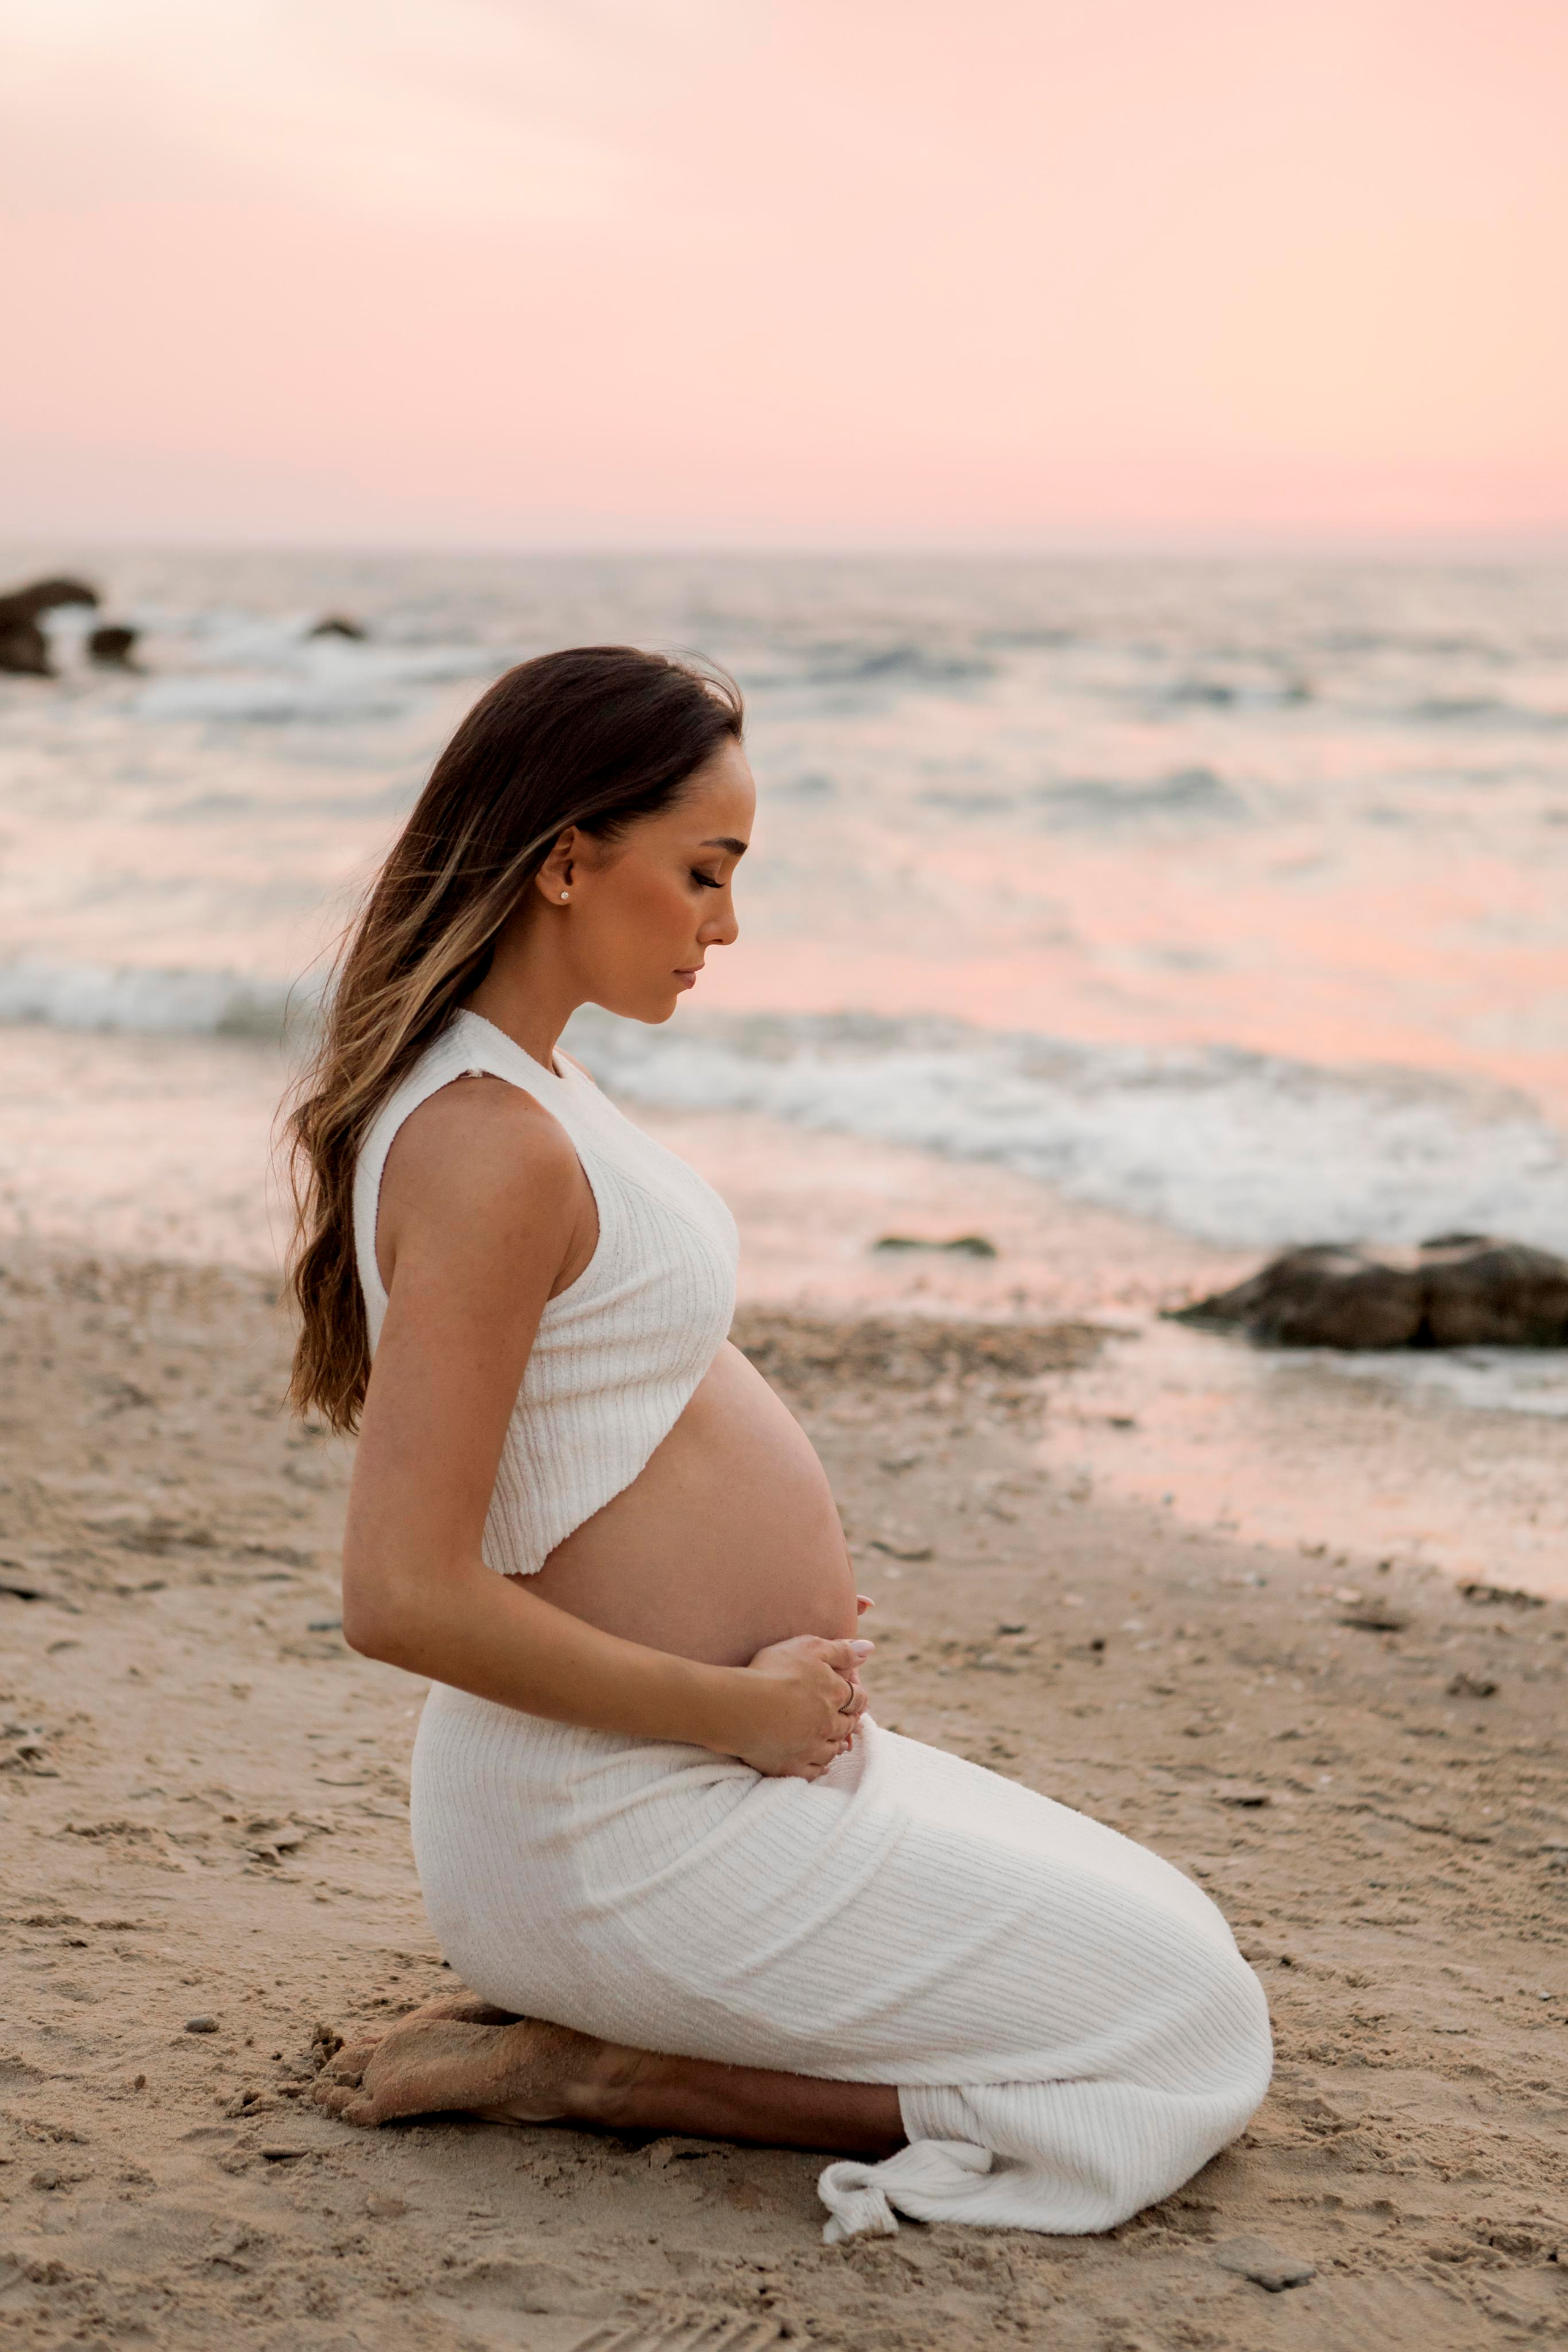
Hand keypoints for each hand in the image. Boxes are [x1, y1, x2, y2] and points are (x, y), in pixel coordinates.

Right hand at [730, 1634, 872, 1779]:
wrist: (741, 1707)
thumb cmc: (772, 1671)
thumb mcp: (809, 1647)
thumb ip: (840, 1649)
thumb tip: (868, 1649)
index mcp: (835, 1695)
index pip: (857, 1698)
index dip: (857, 1697)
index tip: (855, 1699)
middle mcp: (828, 1725)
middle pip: (847, 1726)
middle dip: (848, 1721)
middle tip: (846, 1720)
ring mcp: (811, 1749)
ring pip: (832, 1751)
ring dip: (835, 1745)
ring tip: (833, 1742)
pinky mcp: (792, 1767)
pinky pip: (813, 1772)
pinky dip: (818, 1768)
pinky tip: (817, 1765)